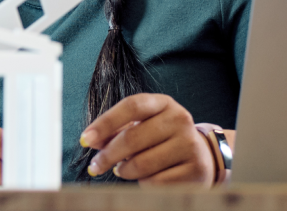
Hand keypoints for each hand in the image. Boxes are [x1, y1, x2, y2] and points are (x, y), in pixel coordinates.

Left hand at [78, 93, 214, 186]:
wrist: (201, 156)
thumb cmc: (162, 140)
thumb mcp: (142, 126)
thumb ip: (116, 131)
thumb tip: (91, 141)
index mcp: (163, 103)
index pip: (131, 106)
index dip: (105, 123)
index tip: (85, 139)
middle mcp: (179, 119)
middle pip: (132, 138)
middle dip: (107, 155)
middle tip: (95, 166)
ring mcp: (190, 144)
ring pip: (142, 164)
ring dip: (124, 171)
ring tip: (123, 170)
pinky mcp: (195, 169)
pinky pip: (156, 181)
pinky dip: (143, 183)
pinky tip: (147, 177)